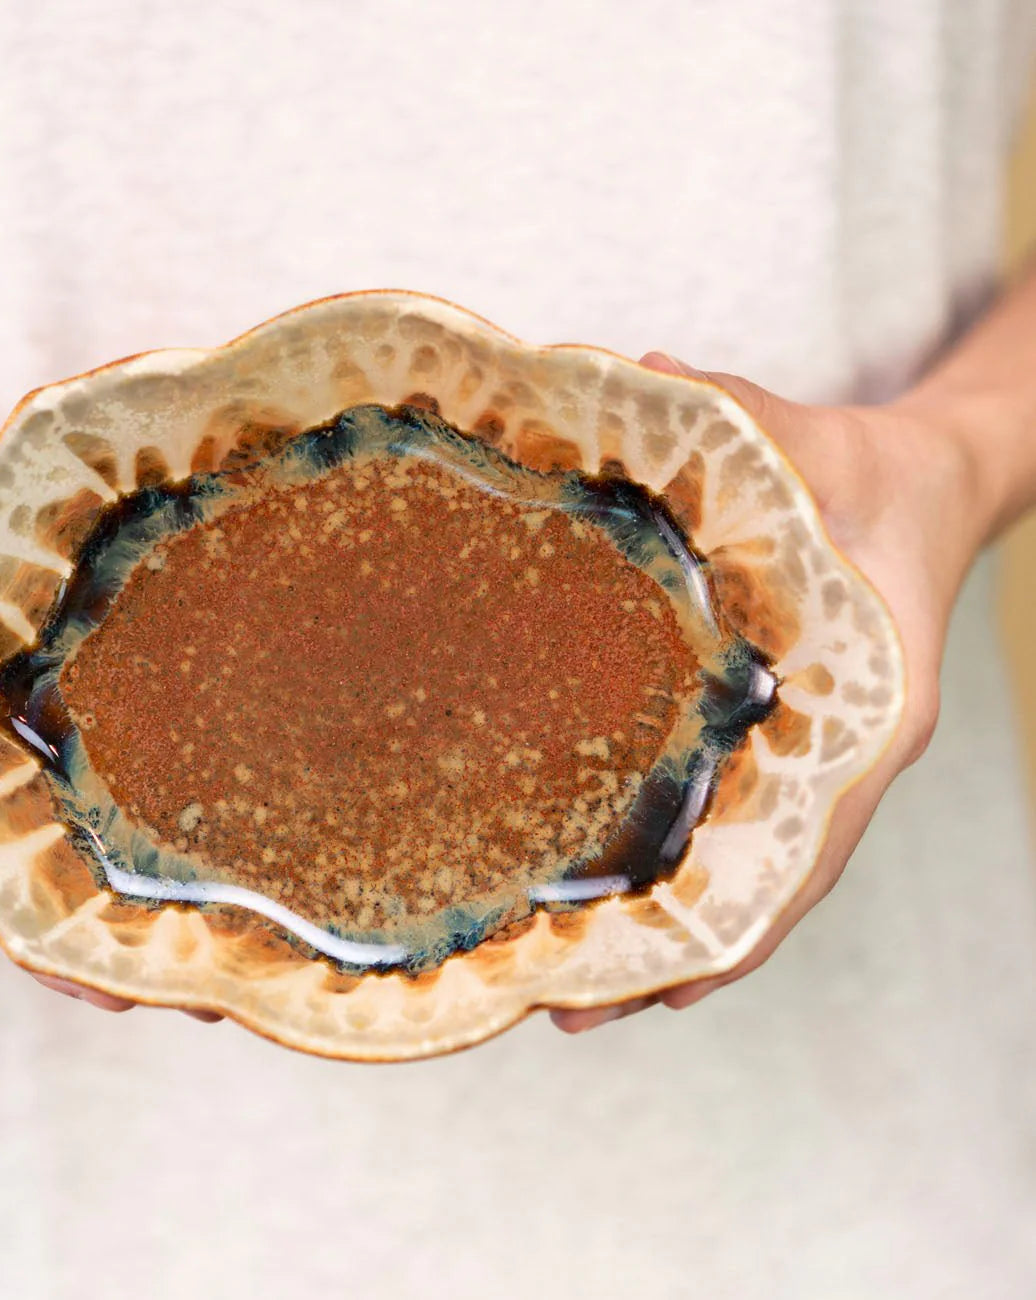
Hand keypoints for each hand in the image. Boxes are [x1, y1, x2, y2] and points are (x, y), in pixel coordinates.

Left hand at [552, 351, 986, 1031]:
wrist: (915, 484)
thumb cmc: (874, 477)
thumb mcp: (816, 443)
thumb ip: (739, 420)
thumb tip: (641, 373)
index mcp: (863, 713)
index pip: (803, 852)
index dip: (729, 929)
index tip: (651, 991)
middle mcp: (832, 758)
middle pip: (753, 889)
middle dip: (666, 958)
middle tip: (564, 1009)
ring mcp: (801, 760)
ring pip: (734, 875)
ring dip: (658, 934)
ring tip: (562, 990)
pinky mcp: (771, 742)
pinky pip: (720, 825)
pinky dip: (670, 875)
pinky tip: (603, 902)